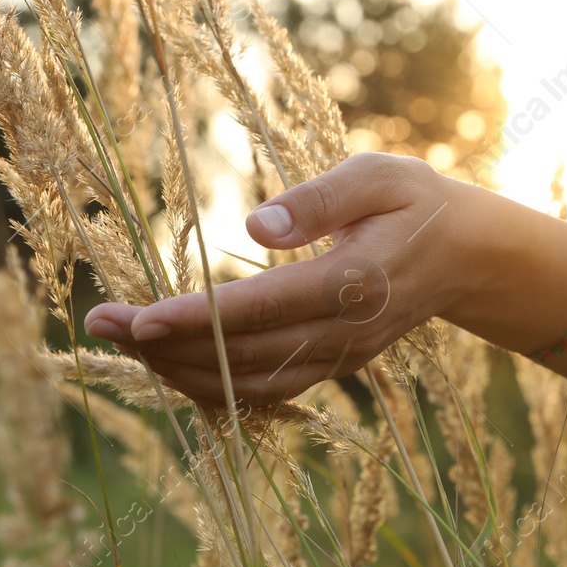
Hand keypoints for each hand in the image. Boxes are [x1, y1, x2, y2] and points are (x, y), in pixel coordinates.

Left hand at [83, 153, 467, 407]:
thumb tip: (256, 226)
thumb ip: (321, 197)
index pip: (261, 310)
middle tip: (98, 321)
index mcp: (354, 284)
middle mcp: (344, 334)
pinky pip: (266, 391)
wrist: (468, 256)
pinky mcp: (334, 366)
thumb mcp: (381, 174)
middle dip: (164, 344)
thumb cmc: (418, 202)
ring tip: (122, 340)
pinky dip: (215, 386)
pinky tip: (171, 364)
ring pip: (249, 385)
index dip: (195, 318)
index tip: (137, 317)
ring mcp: (340, 358)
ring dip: (180, 370)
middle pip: (242, 356)